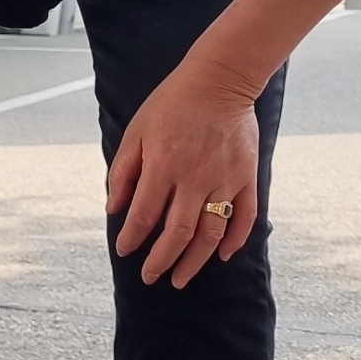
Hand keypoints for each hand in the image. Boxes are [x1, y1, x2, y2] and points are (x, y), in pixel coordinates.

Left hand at [108, 59, 259, 287]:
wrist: (220, 80)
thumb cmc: (173, 104)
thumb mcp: (136, 132)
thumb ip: (123, 172)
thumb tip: (113, 209)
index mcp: (163, 167)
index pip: (144, 216)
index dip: (131, 239)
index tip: (125, 251)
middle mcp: (195, 178)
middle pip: (178, 234)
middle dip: (162, 261)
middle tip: (151, 277)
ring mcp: (224, 179)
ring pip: (211, 233)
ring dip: (195, 261)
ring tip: (182, 278)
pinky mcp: (247, 176)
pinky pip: (245, 216)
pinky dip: (235, 239)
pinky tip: (222, 255)